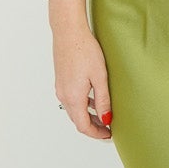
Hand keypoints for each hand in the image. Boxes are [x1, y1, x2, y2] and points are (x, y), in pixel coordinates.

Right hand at [52, 22, 113, 140]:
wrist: (69, 32)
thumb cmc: (84, 50)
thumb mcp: (99, 77)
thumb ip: (103, 100)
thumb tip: (106, 119)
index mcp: (73, 97)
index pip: (83, 125)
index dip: (96, 133)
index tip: (108, 135)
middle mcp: (63, 95)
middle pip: (77, 120)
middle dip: (92, 127)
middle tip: (108, 128)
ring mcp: (60, 88)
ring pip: (73, 111)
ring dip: (87, 116)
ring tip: (103, 115)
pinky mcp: (61, 81)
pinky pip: (71, 100)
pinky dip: (82, 106)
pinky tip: (93, 100)